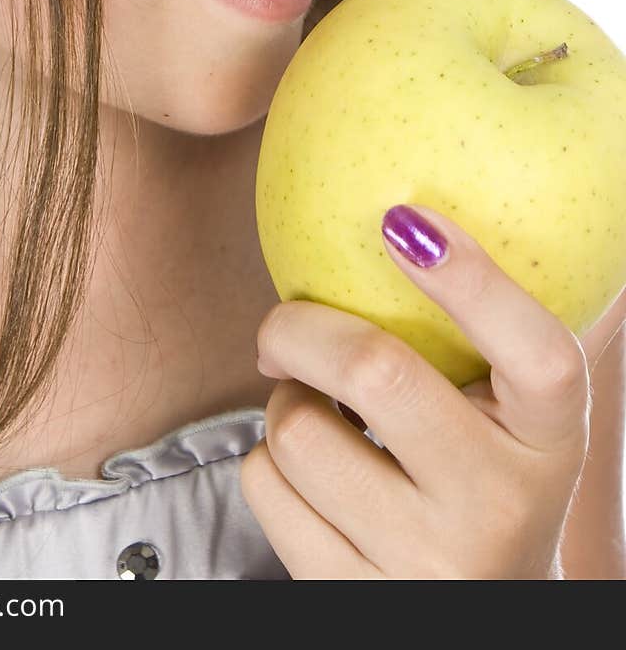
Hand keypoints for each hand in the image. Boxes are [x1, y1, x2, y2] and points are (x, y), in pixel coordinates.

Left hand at [241, 204, 614, 579]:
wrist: (489, 614)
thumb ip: (494, 329)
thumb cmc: (491, 477)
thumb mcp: (521, 417)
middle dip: (302, 325)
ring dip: (284, 399)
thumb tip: (415, 204)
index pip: (538, 355)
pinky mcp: (350, 598)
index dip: (474, 278)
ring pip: (297, 430)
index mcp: (550, 443)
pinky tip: (308, 471)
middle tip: (286, 322)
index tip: (405, 217)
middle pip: (375, 372)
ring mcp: (423, 564)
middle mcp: (498, 509)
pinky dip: (266, 461)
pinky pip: (263, 486)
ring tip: (314, 408)